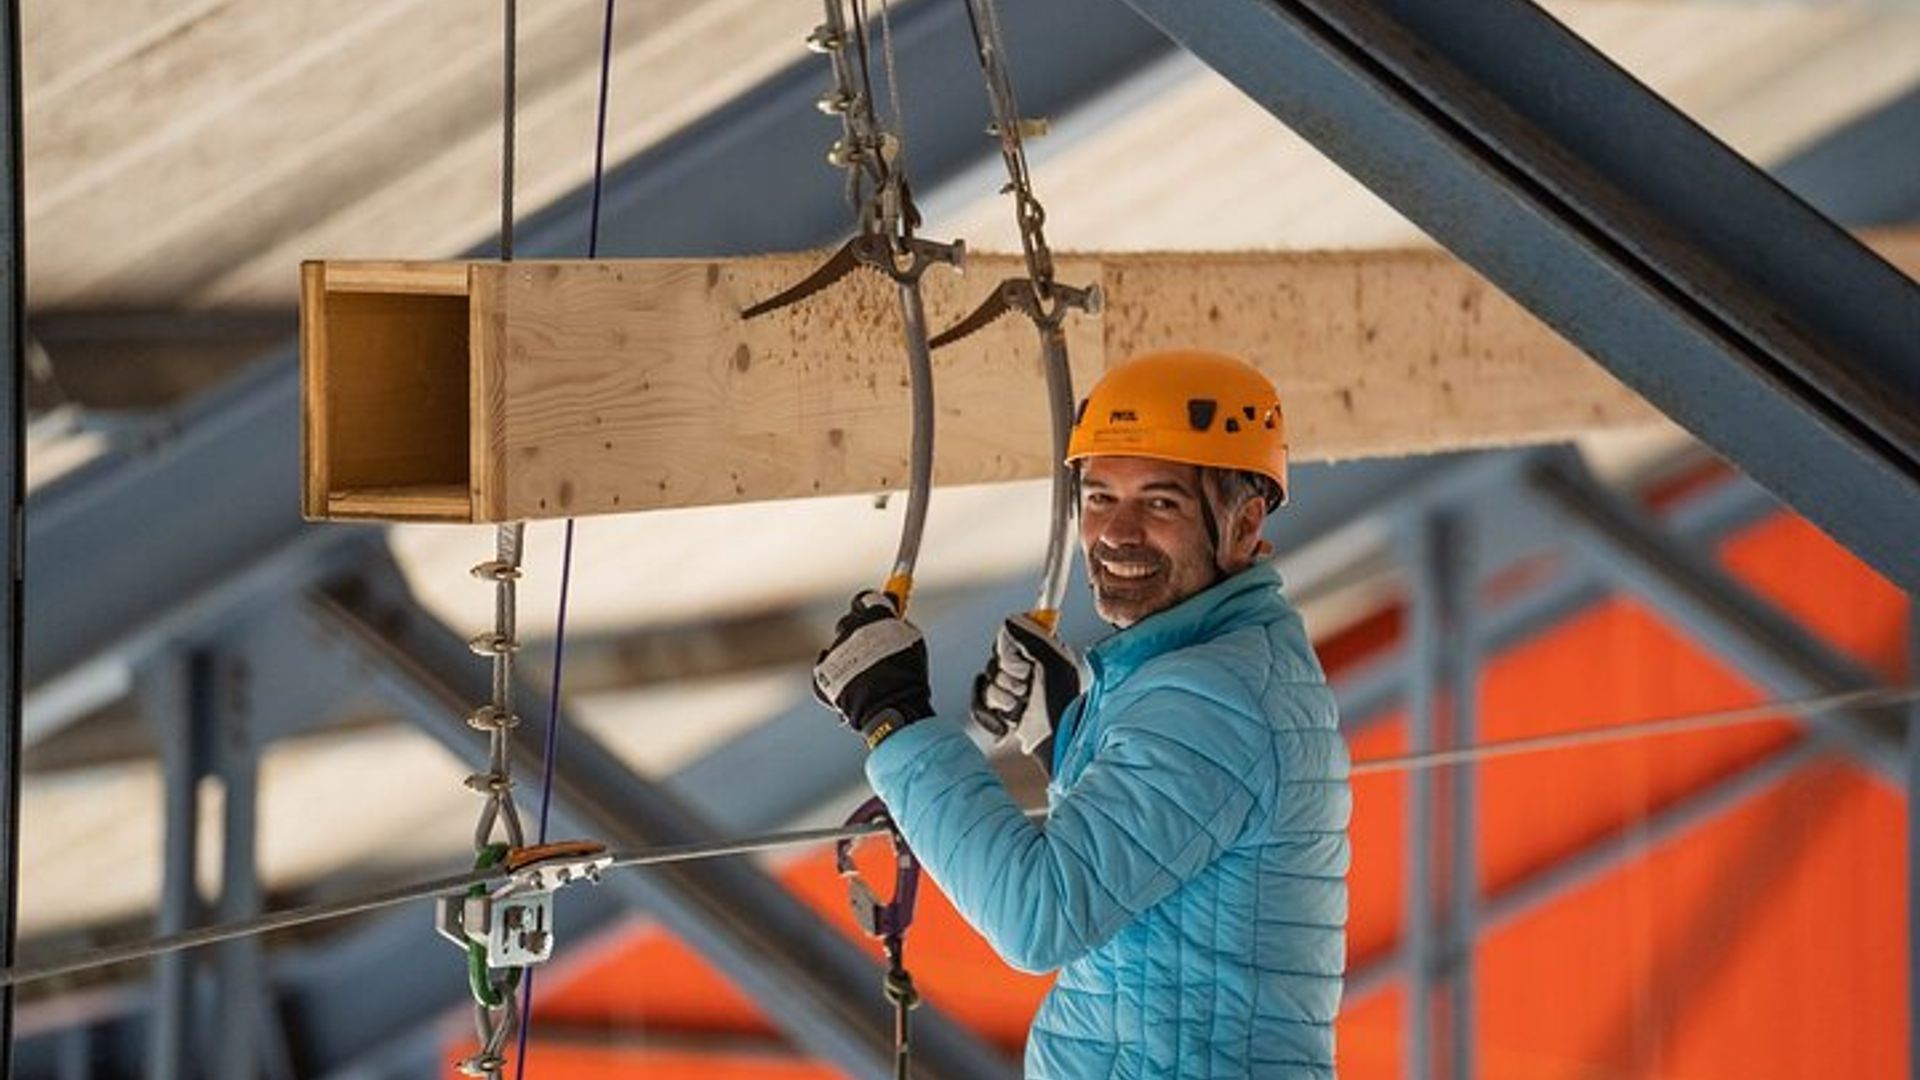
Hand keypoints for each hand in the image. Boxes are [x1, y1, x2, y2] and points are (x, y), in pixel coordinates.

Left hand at [813, 591, 933, 747]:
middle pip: (848, 621)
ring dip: (849, 656)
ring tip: (867, 677)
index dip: (869, 606)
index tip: (874, 612)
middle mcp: (850, 628)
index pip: (864, 599)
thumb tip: (893, 618)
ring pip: (839, 647)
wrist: (889, 708)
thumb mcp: (914, 643)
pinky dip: (836, 675)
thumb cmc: (908, 675)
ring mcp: (834, 650)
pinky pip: (827, 667)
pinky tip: (852, 686)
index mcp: (873, 616)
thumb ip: (900, 625)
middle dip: (857, 630)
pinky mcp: (822, 672)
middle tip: (871, 647)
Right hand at [970, 613, 1080, 759]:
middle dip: (1007, 678)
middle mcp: (1026, 668)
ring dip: (1001, 698)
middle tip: (1027, 689)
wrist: (1055, 744)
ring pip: (985, 681)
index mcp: (1042, 651)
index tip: (1024, 665)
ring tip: (1020, 708)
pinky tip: (1006, 724)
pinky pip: (977, 702)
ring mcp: (1011, 689)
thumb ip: (1032, 638)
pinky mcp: (999, 710)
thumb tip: (1009, 620)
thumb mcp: (1053, 664)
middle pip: (994, 658)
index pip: (1009, 635)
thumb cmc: (1061, 707)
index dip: (1010, 650)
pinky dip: (989, 715)